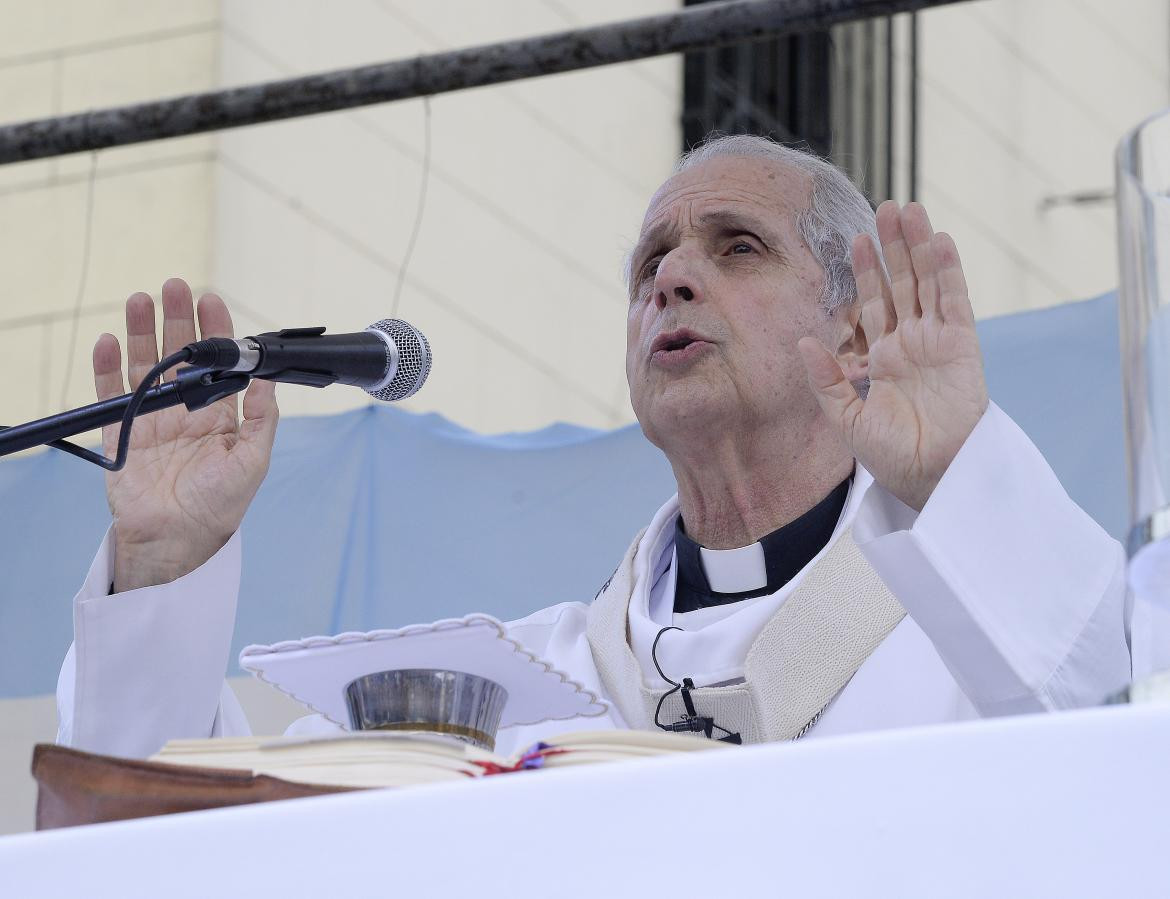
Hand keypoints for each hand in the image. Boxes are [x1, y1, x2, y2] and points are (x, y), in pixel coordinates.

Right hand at [94, 278, 278, 591]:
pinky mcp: (121, 433)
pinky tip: (108, 340)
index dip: (215, 330)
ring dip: (141, 332)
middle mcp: (185, 410)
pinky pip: (111, 393)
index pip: (218, 362)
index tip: (211, 300)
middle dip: (177, 319)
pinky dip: (107, 366)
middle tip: (173, 286)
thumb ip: (261, 416)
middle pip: (179, 354)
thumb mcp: (253, 460)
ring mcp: (151, 418)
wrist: (178, 540)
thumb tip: (267, 374)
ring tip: (138, 300)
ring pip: (144, 365)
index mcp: (219, 414)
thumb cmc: (220, 505)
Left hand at [798, 202, 987, 511]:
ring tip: (909, 210)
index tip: (854, 239)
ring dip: (918, 247)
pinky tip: (938, 241)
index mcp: (883, 357)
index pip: (874, 304)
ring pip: (927, 283)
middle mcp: (912, 343)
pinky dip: (947, 271)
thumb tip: (804, 341)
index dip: (866, 271)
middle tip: (885, 207)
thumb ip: (827, 379)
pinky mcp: (963, 347)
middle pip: (902, 283)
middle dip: (893, 246)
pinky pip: (954, 302)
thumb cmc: (891, 456)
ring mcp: (938, 342)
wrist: (929, 478)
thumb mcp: (846, 417)